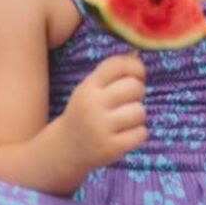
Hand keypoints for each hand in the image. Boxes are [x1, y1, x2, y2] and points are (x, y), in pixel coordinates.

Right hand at [53, 53, 146, 173]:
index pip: (118, 65)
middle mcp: (92, 105)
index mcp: (87, 88)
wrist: (64, 150)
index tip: (137, 75)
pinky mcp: (111, 148)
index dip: (136, 67)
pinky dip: (137, 134)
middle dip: (137, 93)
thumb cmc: (84, 113)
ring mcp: (101, 127)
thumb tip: (136, 54)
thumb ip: (112, 73)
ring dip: (136, 116)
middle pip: (135, 87)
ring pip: (140, 111)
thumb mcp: (90, 89)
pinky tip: (122, 136)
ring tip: (122, 121)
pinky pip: (141, 133)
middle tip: (126, 102)